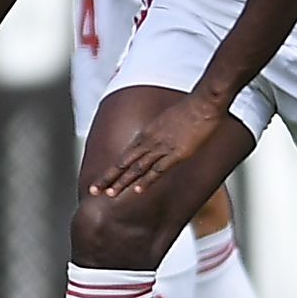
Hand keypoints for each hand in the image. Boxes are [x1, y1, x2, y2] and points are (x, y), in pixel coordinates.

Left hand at [91, 95, 226, 197]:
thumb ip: (159, 132)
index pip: (125, 155)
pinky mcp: (176, 154)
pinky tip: (138, 190)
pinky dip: (147, 181)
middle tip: (94, 190)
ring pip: (137, 168)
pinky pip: (158, 170)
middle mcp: (150, 141)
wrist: (202, 103)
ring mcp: (162, 148)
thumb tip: (156, 139)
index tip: (102, 179)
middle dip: (109, 177)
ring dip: (123, 182)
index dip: (112, 169)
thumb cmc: (189, 109)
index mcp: (147, 133)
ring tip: (110, 194)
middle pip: (124, 162)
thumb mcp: (167, 120)